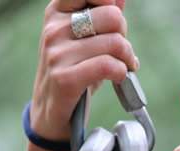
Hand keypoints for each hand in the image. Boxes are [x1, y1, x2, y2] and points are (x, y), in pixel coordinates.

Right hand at [30, 0, 138, 141]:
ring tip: (123, 66)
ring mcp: (57, 54)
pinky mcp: (65, 78)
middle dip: (124, 35)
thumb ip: (102, 14)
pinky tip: (118, 76)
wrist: (51, 111)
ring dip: (127, 58)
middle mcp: (54, 29)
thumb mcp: (85, 39)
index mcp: (57, 11)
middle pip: (112, 17)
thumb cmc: (73, 70)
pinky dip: (121, 72)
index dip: (111, 4)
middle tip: (121, 51)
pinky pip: (107, 65)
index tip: (113, 25)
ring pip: (115, 43)